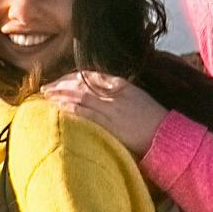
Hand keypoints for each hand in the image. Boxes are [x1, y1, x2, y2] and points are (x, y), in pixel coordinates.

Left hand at [40, 70, 167, 153]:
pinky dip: (72, 109)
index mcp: (122, 84)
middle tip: (47, 87)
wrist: (166, 135)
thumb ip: (119, 92)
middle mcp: (115, 93)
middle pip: (82, 84)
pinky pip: (87, 114)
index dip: (73, 77)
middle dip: (62, 84)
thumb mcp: (137, 97)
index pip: (92, 76)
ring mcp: (112, 109)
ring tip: (47, 95)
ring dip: (61, 95)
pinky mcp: (111, 124)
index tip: (61, 79)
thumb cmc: (153, 118)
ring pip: (81, 97)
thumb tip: (100, 91)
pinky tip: (60, 108)